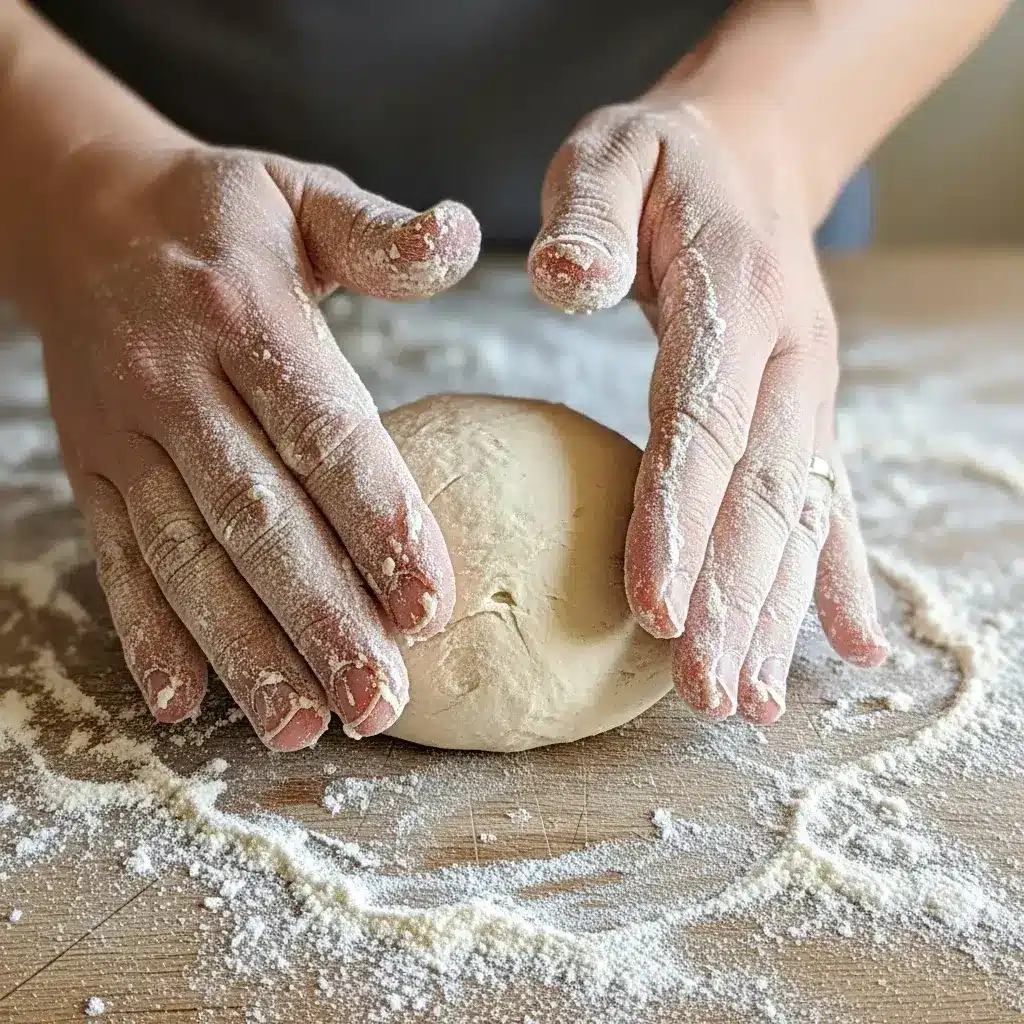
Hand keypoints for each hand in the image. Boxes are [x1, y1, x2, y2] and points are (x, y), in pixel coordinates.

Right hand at [31, 140, 479, 748]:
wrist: (81, 213)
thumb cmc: (221, 213)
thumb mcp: (302, 194)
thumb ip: (380, 233)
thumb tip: (460, 235)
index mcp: (245, 310)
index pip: (320, 430)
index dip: (375, 518)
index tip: (427, 605)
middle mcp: (176, 379)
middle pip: (256, 516)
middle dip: (320, 617)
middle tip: (381, 702)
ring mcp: (123, 432)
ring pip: (186, 556)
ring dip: (245, 649)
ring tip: (303, 726)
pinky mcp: (91, 468)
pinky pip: (116, 557)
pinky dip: (145, 633)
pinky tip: (182, 703)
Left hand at [529, 97, 887, 723]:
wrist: (746, 154)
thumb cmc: (659, 164)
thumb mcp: (610, 155)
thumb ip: (591, 214)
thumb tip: (566, 279)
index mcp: (738, 297)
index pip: (704, 425)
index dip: (681, 520)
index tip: (656, 611)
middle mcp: (791, 357)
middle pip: (763, 494)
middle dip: (736, 600)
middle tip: (706, 696)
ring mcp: (807, 392)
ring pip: (799, 516)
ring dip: (778, 613)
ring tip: (755, 702)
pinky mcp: (804, 414)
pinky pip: (828, 503)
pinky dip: (836, 579)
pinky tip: (853, 648)